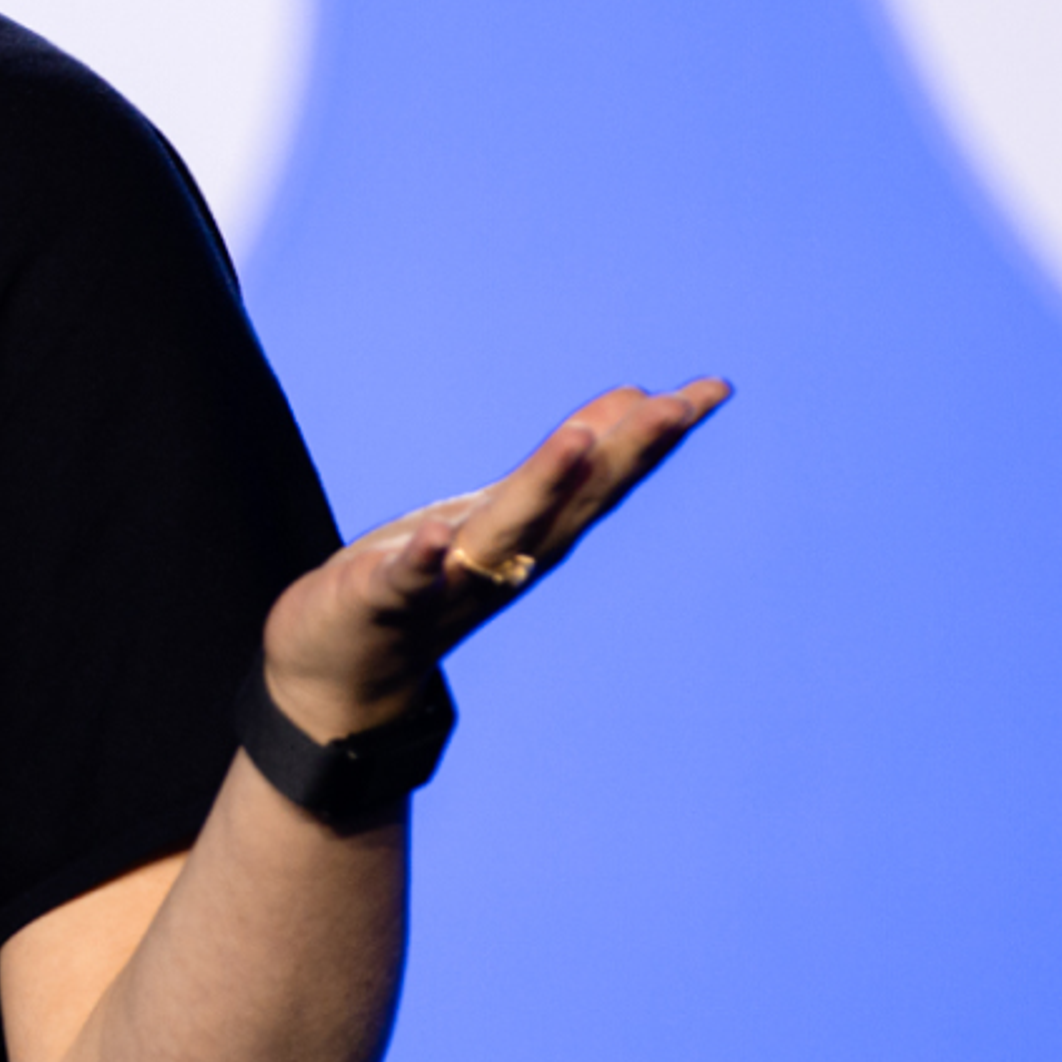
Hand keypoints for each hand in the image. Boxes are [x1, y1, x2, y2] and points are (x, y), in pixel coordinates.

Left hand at [260, 377, 730, 734]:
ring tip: (578, 442)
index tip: (714, 389)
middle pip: (576, 500)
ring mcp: (450, 581)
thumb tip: (630, 401)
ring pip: (506, 533)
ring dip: (543, 490)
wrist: (346, 672)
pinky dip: (422, 561)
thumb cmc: (428, 580)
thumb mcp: (499, 510)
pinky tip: (433, 537)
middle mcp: (508, 558)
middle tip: (679, 406)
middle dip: (626, 453)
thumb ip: (563, 465)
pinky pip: (407, 581)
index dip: (657, 434)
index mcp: (534, 532)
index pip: (606, 477)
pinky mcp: (385, 600)